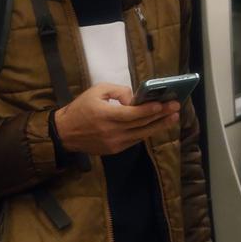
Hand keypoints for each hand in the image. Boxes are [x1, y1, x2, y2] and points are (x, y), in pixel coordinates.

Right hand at [55, 84, 177, 155]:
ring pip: (142, 134)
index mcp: (105, 116)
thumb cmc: (81, 108)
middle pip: (142, 124)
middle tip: (176, 108)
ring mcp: (114, 143)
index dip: (150, 110)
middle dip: (161, 115)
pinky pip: (135, 140)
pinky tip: (157, 125)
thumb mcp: (97, 91)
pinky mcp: (115, 150)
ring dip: (159, 126)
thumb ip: (119, 92)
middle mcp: (112, 132)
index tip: (165, 104)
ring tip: (173, 118)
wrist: (64, 132)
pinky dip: (146, 132)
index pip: (133, 114)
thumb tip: (136, 99)